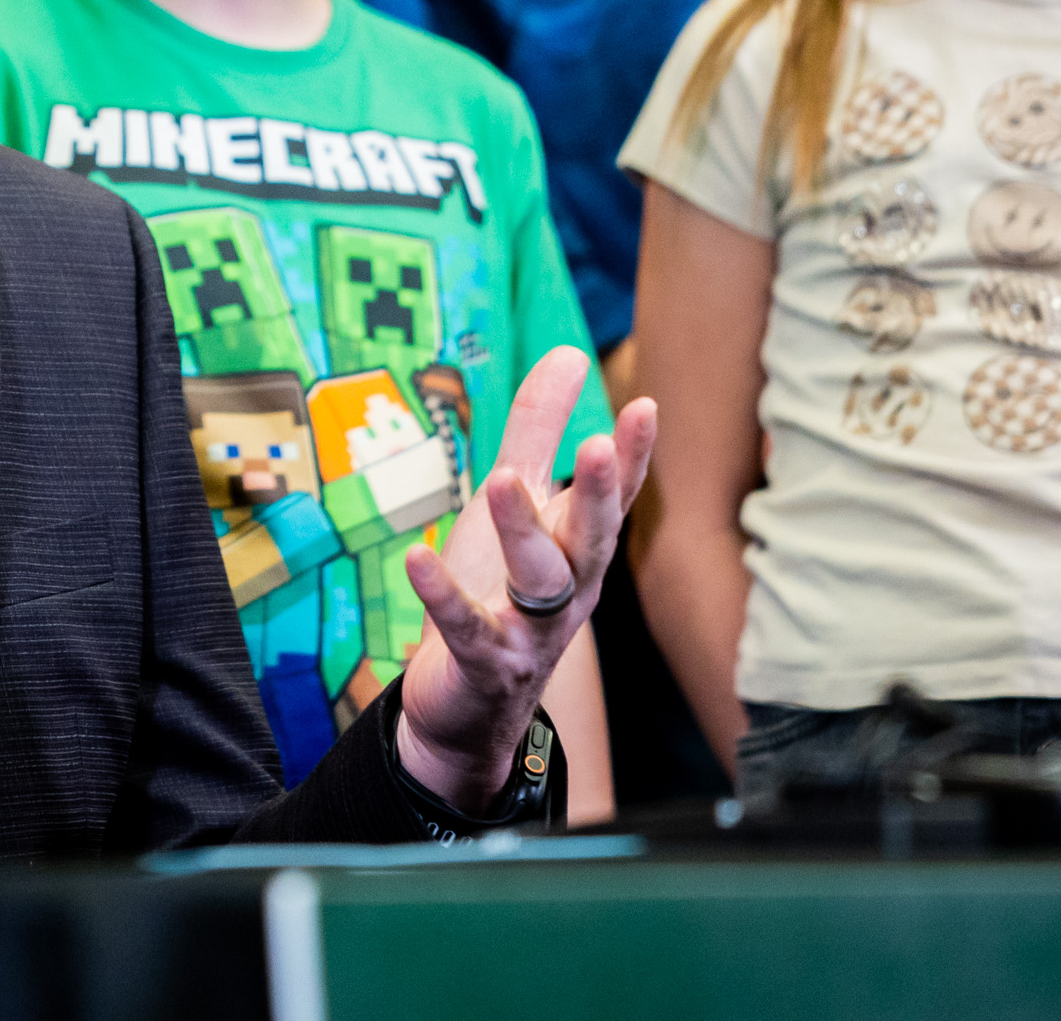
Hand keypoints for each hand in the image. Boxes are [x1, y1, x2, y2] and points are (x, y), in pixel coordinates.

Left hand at [393, 347, 657, 810]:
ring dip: (524, 533)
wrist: (467, 707)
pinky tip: (416, 559)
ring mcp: (529, 632)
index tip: (645, 405)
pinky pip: (467, 630)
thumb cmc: (498, 590)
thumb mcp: (516, 503)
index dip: (632, 458)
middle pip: (592, 540)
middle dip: (596, 495)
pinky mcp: (483, 665)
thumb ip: (538, 431)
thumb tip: (571, 353)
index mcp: (579, 549)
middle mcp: (567, 591)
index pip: (614, 500)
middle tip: (595, 444)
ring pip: (540, 583)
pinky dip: (442, 597)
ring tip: (502, 481)